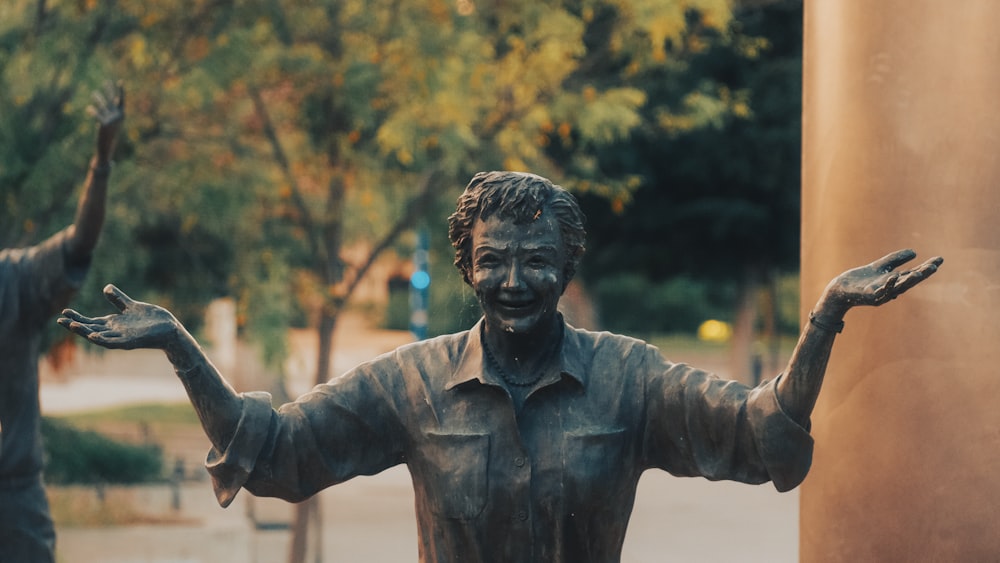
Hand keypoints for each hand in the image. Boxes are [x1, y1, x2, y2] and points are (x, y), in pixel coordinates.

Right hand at [58, 284, 180, 350]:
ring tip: (72, 325)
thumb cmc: (153, 319)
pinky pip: (114, 343)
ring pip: (99, 336)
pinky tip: (92, 336)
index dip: (78, 317)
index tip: (64, 311)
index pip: (91, 321)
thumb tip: (106, 288)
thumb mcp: (132, 306)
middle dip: (76, 325)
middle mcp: (115, 331)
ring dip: (85, 332)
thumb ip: (119, 299)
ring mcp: (122, 337)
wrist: (170, 329)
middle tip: (59, 319)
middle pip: (91, 328)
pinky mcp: (132, 342)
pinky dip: (103, 340)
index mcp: (114, 323)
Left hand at [87, 80, 124, 162]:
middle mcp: (118, 116)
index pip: (122, 100)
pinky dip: (93, 111)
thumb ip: (111, 113)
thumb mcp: (112, 123)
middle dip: (110, 90)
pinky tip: (89, 109)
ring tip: (93, 93)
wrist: (106, 147)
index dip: (121, 91)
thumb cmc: (109, 135)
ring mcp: (112, 120)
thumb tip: (110, 103)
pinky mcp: (104, 123)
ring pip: (103, 106)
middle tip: (106, 81)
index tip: (120, 81)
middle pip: (113, 100)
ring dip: (98, 99)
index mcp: (122, 115)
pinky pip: (97, 114)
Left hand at [818, 249, 942, 316]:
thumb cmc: (860, 280)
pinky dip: (887, 285)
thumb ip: (895, 259)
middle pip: (909, 281)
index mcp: (894, 281)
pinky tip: (893, 276)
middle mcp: (890, 289)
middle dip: (922, 274)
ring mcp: (880, 294)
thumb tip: (915, 252)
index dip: (926, 267)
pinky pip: (880, 291)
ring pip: (898, 288)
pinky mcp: (868, 296)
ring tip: (921, 272)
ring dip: (909, 280)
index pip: (913, 273)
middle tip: (934, 266)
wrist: (840, 289)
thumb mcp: (880, 266)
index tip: (939, 259)